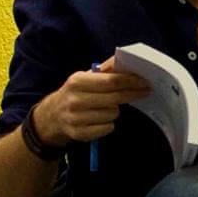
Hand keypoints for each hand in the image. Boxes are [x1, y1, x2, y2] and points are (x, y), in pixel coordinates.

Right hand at [31, 58, 148, 143]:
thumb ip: (106, 70)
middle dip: (131, 94)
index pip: (111, 81)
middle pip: (114, 98)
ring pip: (112, 114)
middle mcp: (75, 99)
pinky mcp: (78, 134)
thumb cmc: (75, 93)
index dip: (131, 81)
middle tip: (144, 91)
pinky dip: (108, 124)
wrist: (52, 116)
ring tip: (105, 107)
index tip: (145, 81)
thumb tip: (127, 62)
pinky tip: (99, 119)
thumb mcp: (85, 78)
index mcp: (77, 81)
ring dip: (114, 111)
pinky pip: (107, 128)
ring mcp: (75, 118)